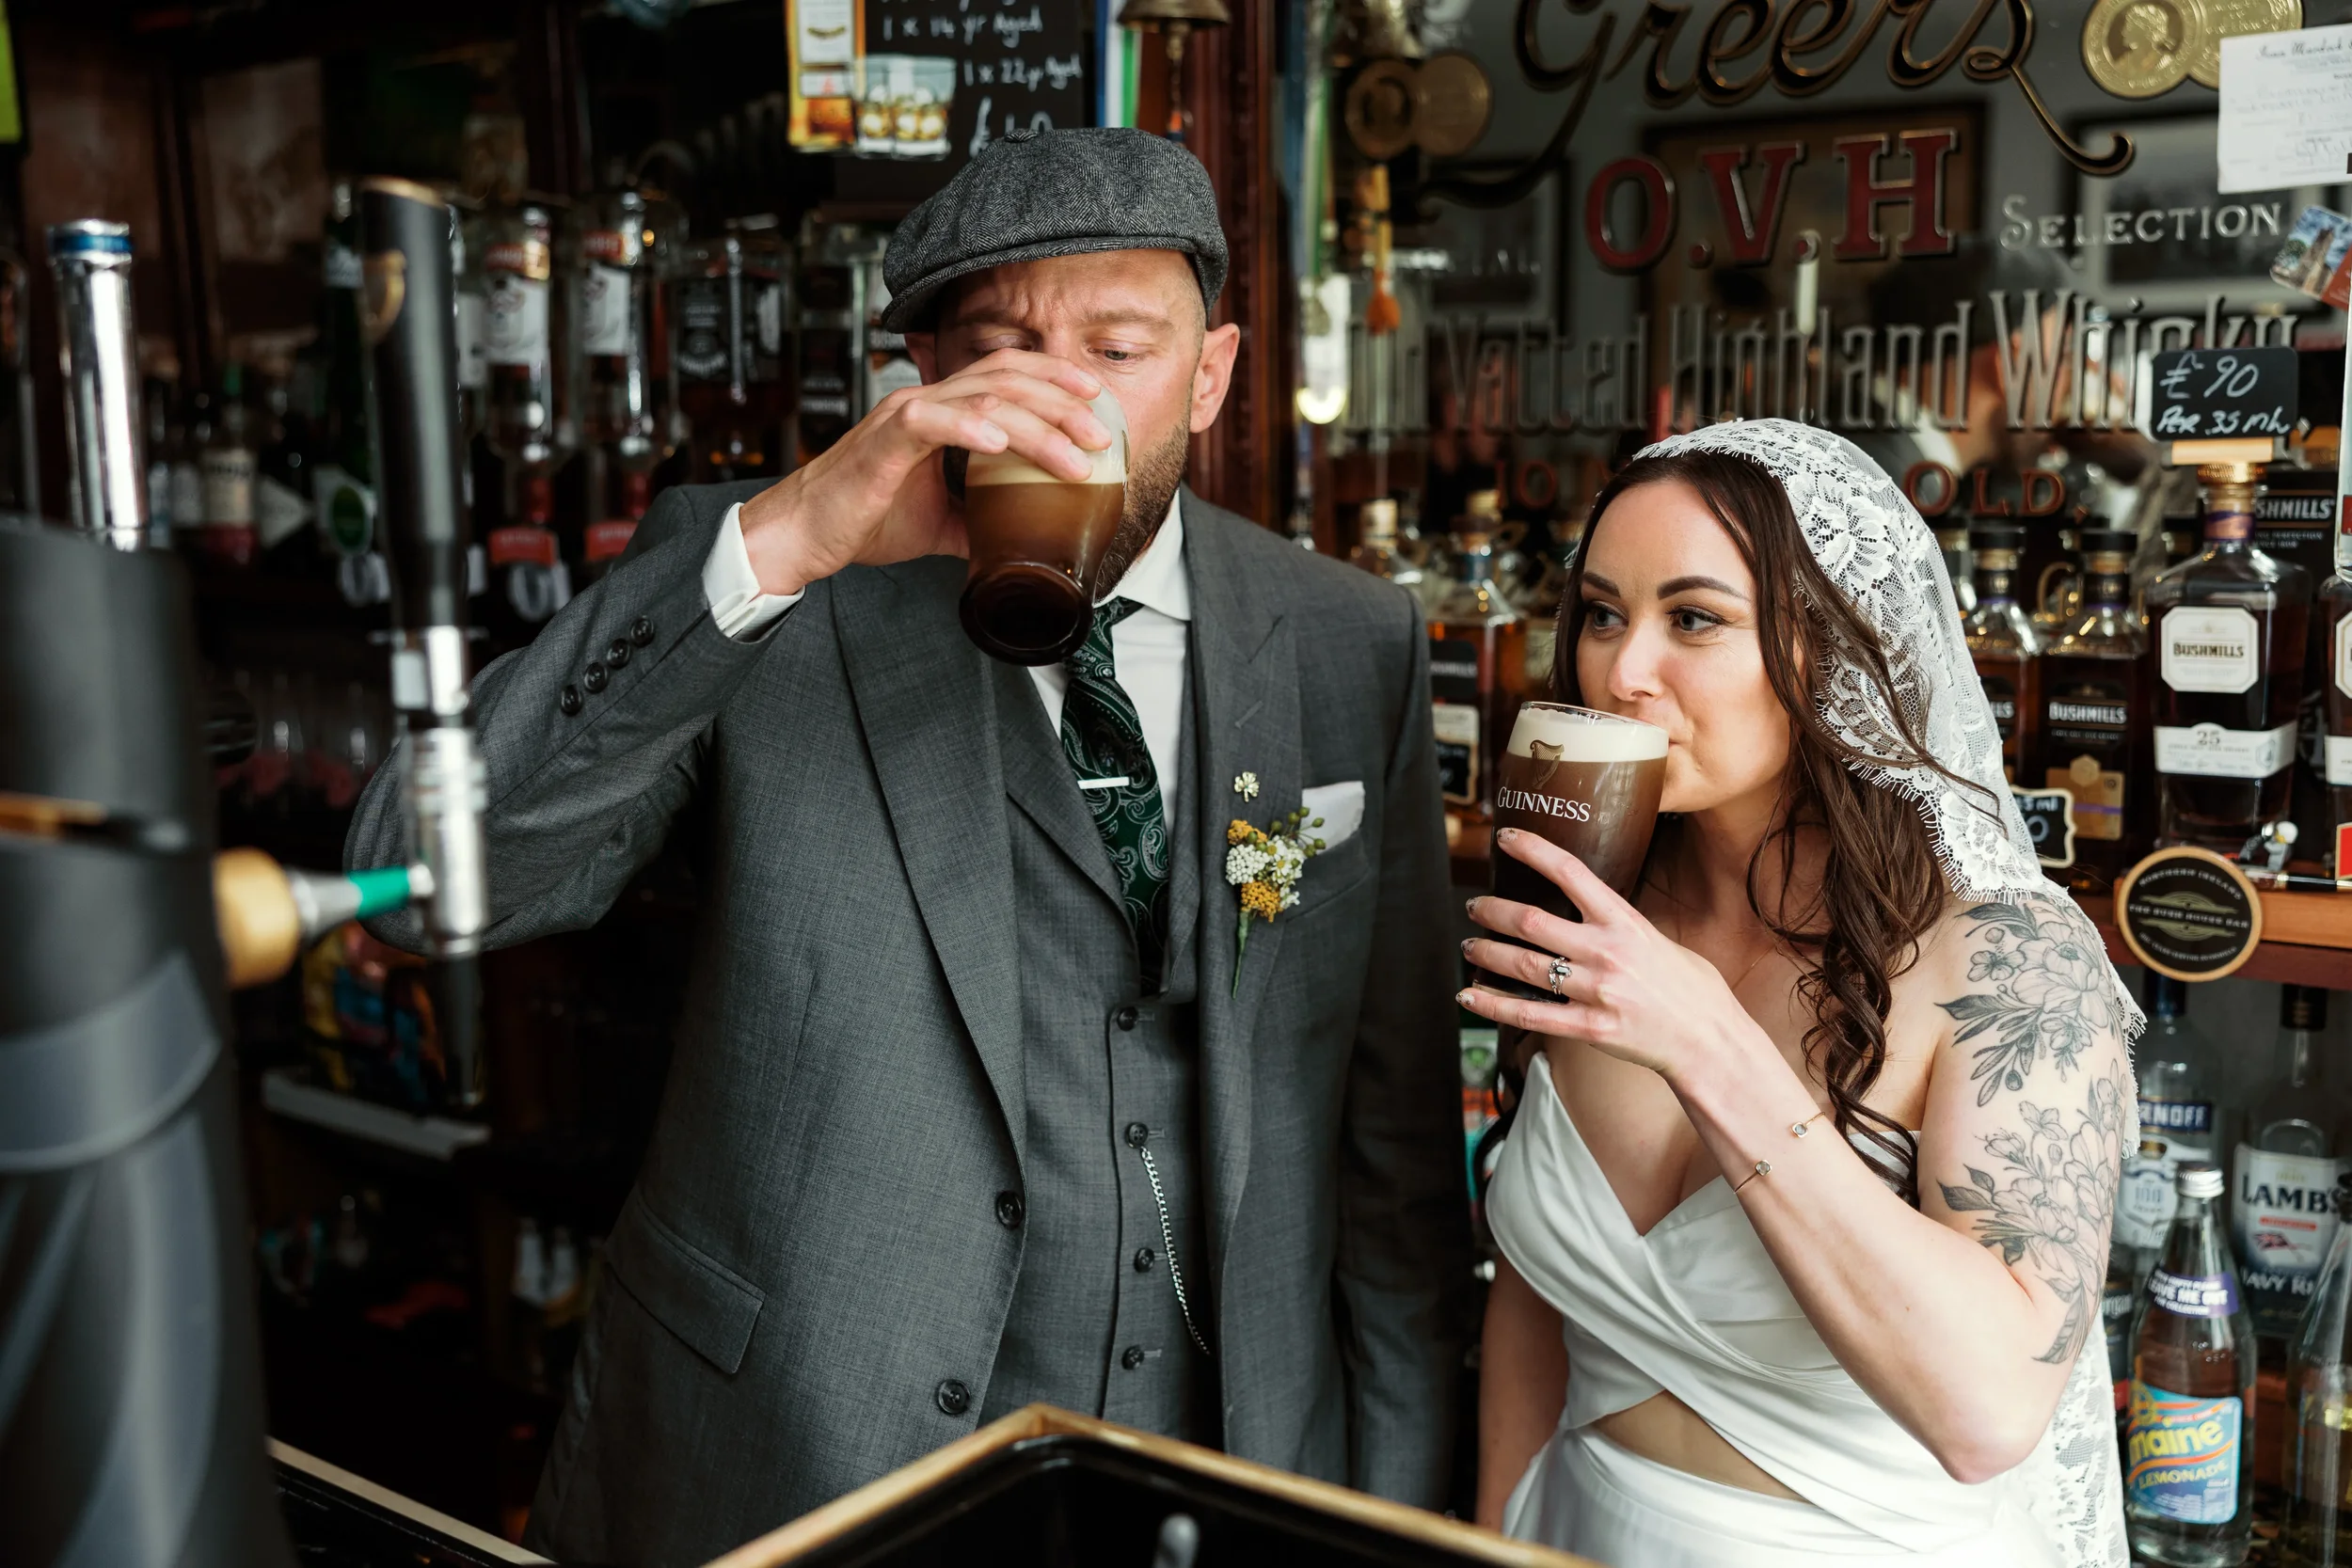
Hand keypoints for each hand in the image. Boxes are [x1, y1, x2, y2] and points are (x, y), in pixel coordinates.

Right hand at [735, 349, 1110, 594]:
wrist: (804, 533)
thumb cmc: (861, 518)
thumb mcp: (938, 522)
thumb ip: (979, 518)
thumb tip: (1020, 538)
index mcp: (941, 413)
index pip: (1006, 376)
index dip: (1053, 379)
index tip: (1096, 400)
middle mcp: (926, 403)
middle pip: (1007, 380)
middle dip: (1062, 402)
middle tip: (1102, 432)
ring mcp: (905, 416)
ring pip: (983, 401)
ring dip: (1037, 425)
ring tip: (1074, 453)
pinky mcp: (885, 441)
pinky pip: (933, 422)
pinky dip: (971, 429)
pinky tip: (1002, 444)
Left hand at [1458, 828, 1766, 1082]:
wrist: (1709, 1040)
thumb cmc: (1690, 988)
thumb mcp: (1658, 940)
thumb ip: (1620, 926)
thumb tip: (1588, 912)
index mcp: (1624, 922)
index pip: (1570, 872)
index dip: (1532, 849)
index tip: (1505, 838)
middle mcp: (1606, 952)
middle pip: (1531, 922)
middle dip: (1493, 911)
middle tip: (1474, 906)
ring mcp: (1596, 991)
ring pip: (1524, 966)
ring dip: (1488, 953)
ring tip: (1470, 946)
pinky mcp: (1590, 1027)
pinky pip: (1530, 1015)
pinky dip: (1493, 1005)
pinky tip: (1469, 996)